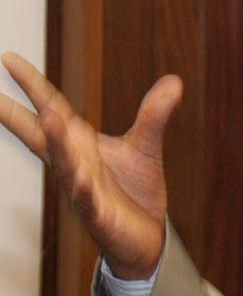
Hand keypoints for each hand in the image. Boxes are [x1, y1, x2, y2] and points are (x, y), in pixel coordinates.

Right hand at [0, 52, 180, 278]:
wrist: (147, 236)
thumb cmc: (134, 191)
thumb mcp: (146, 145)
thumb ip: (155, 114)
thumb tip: (174, 81)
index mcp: (80, 144)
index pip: (52, 109)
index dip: (32, 85)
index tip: (9, 59)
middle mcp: (75, 164)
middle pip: (44, 136)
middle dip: (18, 117)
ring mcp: (83, 190)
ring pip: (64, 165)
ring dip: (57, 143)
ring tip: (49, 118)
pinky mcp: (100, 215)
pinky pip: (88, 202)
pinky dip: (83, 190)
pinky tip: (80, 180)